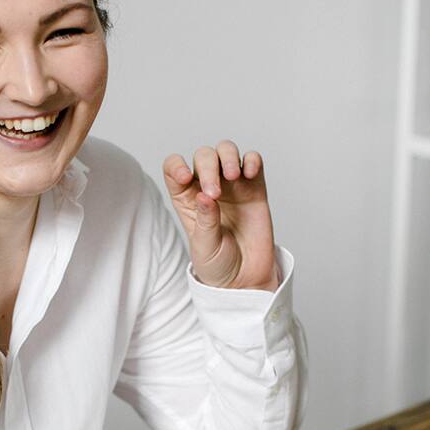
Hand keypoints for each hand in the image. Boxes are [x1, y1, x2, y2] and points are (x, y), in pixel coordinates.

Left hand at [162, 141, 278, 289]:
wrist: (246, 278)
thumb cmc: (218, 264)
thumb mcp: (205, 247)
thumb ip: (205, 222)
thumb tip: (205, 196)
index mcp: (186, 200)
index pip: (174, 169)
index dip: (177, 165)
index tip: (186, 178)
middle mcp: (207, 187)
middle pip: (203, 156)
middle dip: (207, 167)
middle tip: (215, 193)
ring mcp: (232, 185)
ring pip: (226, 151)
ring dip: (227, 156)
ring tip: (233, 176)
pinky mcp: (255, 188)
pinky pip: (253, 162)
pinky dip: (252, 160)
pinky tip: (249, 173)